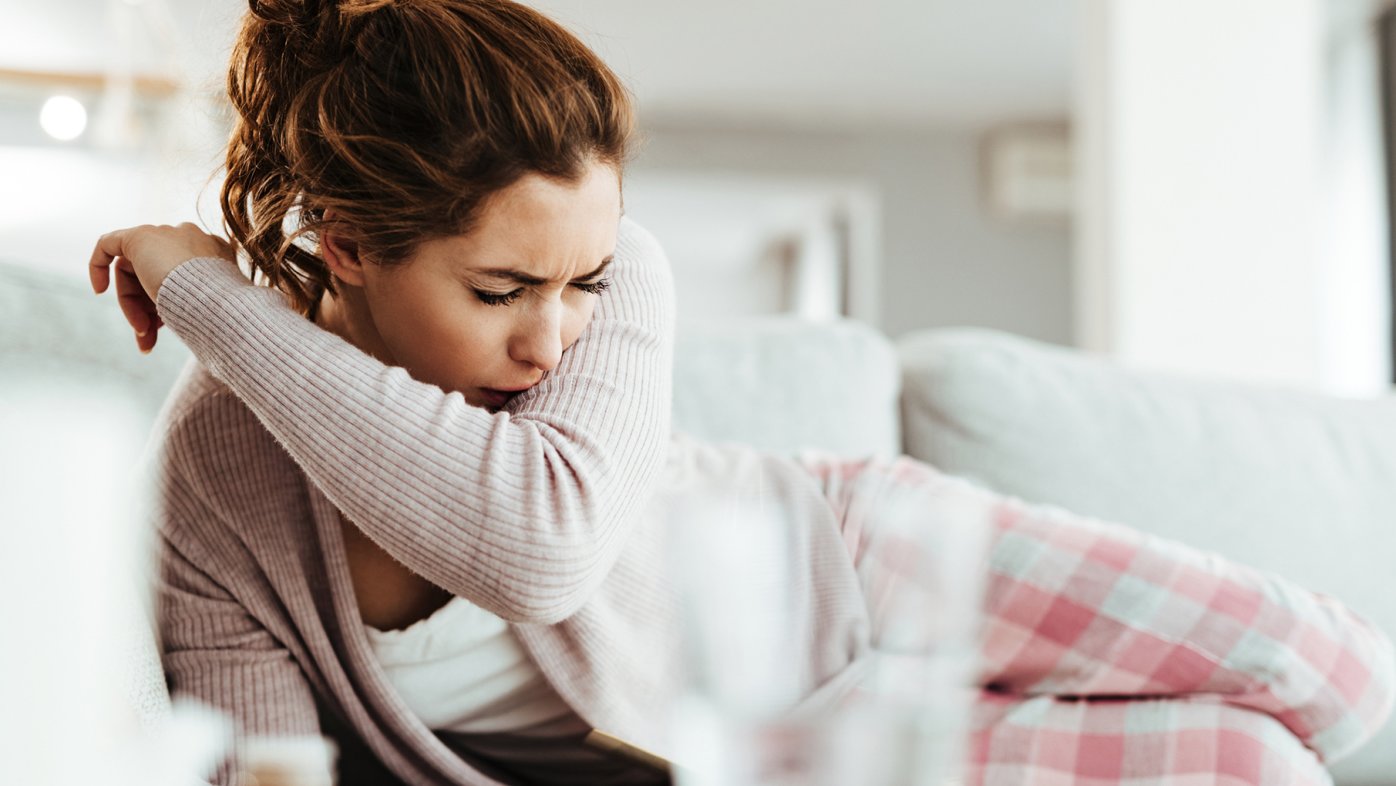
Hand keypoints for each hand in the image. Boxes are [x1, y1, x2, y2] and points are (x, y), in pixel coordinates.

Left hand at [88, 223, 233, 352]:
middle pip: (154, 274)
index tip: (161, 326)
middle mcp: (192, 238)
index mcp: (214, 252)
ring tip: (144, 333)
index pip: (180, 275)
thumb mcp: (208, 306)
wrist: (214, 298)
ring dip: (133, 307)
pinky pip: (109, 244)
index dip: (165, 303)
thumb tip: (171, 323)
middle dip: (147, 310)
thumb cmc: (217, 311)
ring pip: (135, 272)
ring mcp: (167, 235)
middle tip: (148, 336)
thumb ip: (190, 303)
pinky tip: (100, 290)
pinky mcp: (140, 236)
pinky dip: (99, 266)